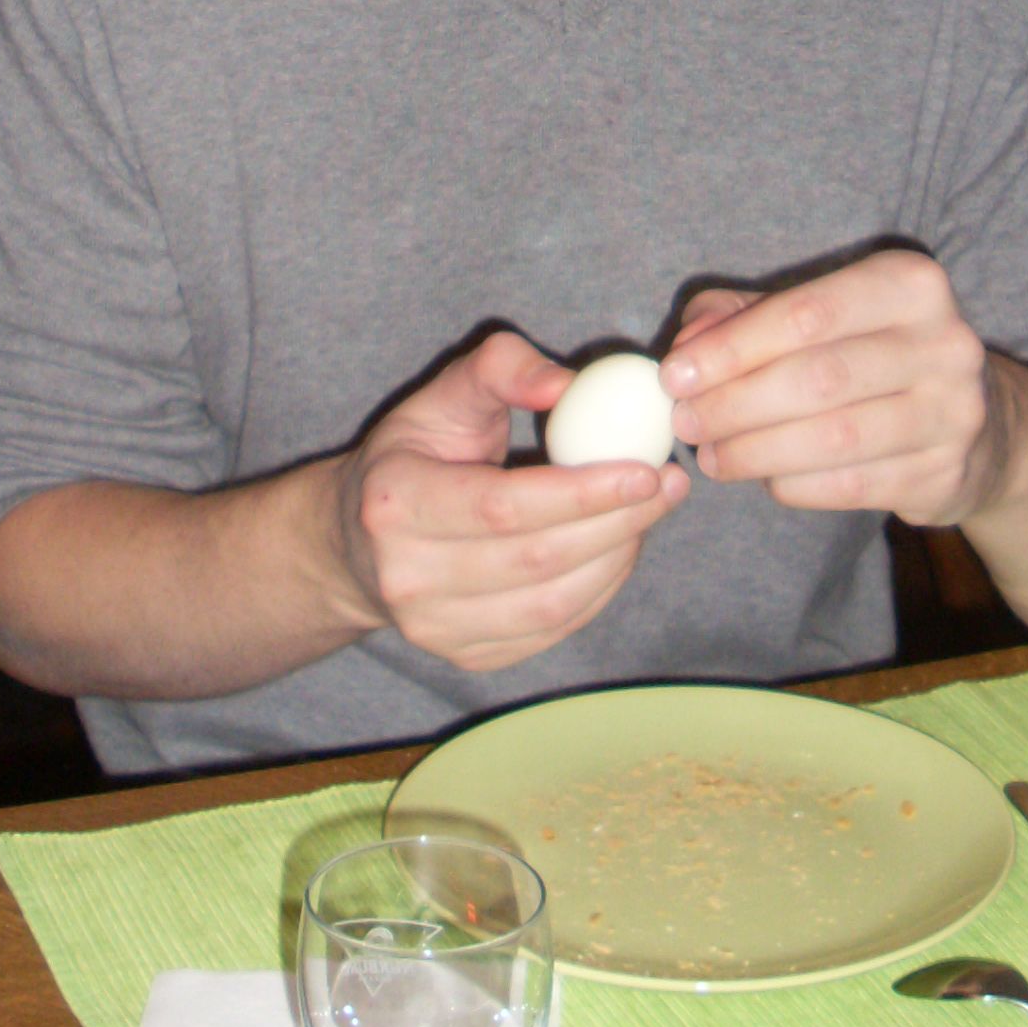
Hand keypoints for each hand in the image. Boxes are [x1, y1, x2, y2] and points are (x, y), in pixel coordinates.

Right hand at [334, 331, 687, 672]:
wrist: (358, 546)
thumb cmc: (411, 458)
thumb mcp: (441, 397)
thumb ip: (500, 368)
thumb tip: (569, 383)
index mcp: (396, 503)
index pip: (504, 506)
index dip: (583, 492)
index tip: (645, 468)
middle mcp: (408, 577)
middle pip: (537, 559)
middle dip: (619, 522)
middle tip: (669, 485)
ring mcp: (435, 629)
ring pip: (553, 605)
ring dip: (618, 558)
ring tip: (649, 513)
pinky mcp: (466, 658)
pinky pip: (552, 631)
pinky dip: (599, 591)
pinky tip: (619, 549)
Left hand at [662, 253, 1007, 525]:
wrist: (977, 424)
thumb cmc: (871, 353)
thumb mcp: (815, 313)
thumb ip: (742, 315)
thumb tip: (686, 345)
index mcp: (909, 284)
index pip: (806, 314)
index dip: (732, 348)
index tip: (675, 375)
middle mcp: (944, 343)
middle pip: (817, 378)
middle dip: (735, 404)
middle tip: (684, 422)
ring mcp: (953, 413)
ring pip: (833, 438)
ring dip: (755, 452)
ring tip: (711, 457)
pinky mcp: (946, 473)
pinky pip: (850, 486)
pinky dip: (793, 484)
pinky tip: (764, 477)